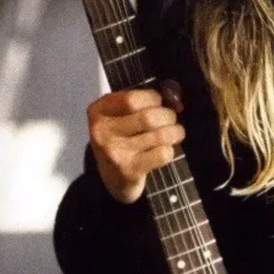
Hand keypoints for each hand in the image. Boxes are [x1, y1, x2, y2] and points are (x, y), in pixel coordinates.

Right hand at [87, 81, 184, 203]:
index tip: (160, 103)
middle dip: (168, 116)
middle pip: (148, 117)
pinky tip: (165, 150)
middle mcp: (102, 132)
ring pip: (159, 135)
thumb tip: (175, 95)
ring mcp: (114, 153)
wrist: (113, 178)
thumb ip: (142, 101)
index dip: (154, 98)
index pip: (132, 99)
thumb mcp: (121, 115)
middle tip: (171, 120)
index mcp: (98, 111)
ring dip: (174, 132)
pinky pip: (162, 154)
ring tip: (175, 133)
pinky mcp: (129, 171)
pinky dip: (170, 150)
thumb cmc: (122, 140)